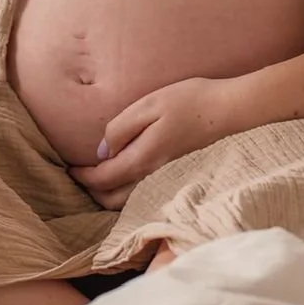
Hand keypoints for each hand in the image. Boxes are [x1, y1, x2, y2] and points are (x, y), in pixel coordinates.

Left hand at [70, 76, 246, 207]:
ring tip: (100, 181)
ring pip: (130, 203)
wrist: (233, 111)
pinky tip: (128, 181)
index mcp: (142, 159)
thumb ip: (121, 128)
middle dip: (92, 191)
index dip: (82, 176)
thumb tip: (101, 151)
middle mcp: (153, 178)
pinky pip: (146, 197)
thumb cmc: (191, 102)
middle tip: (81, 177)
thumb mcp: (149, 104)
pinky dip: (129, 196)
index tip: (70, 168)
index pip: (102, 179)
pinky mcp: (179, 180)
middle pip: (112, 200)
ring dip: (109, 196)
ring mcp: (168, 182)